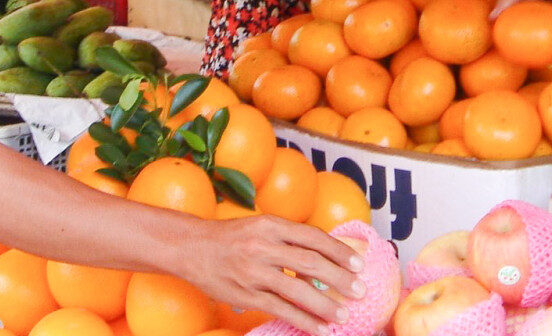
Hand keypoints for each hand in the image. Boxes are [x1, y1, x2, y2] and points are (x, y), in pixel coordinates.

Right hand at [179, 214, 362, 334]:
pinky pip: (280, 309)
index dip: (339, 251)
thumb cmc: (232, 237)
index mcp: (271, 225)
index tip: (359, 263)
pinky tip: (319, 328)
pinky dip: (303, 320)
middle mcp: (263, 246)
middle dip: (340, 279)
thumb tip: (327, 254)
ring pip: (297, 290)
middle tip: (360, 290)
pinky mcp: (245, 294)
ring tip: (344, 315)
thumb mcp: (261, 226)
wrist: (191, 247)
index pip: (313, 237)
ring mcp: (253, 272)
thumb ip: (289, 238)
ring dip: (325, 305)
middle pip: (311, 263)